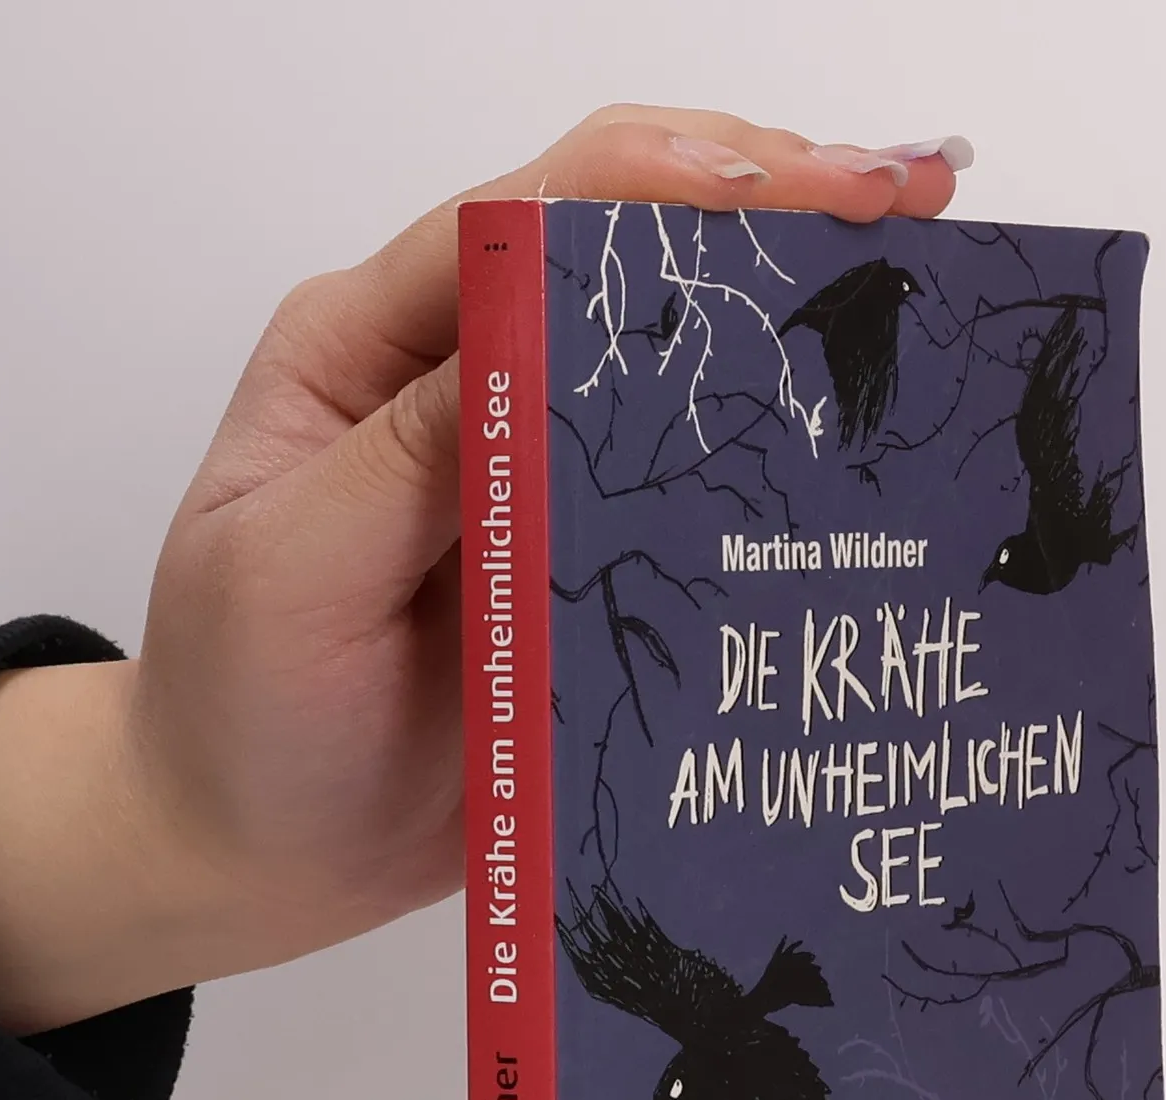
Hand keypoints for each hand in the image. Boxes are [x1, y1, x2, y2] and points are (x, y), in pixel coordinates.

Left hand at [0, 108, 967, 1031]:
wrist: (254, 849)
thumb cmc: (241, 710)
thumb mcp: (293, 568)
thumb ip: (412, 456)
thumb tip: (545, 337)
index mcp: (375, 347)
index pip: (532, 217)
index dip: (677, 184)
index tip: (813, 188)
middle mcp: (466, 384)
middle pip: (627, 255)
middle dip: (770, 213)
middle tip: (916, 207)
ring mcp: (537, 476)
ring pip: (677, 366)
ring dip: (791, 317)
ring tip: (923, 286)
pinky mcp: (584, 565)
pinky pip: (688, 494)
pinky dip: (773, 455)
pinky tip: (857, 443)